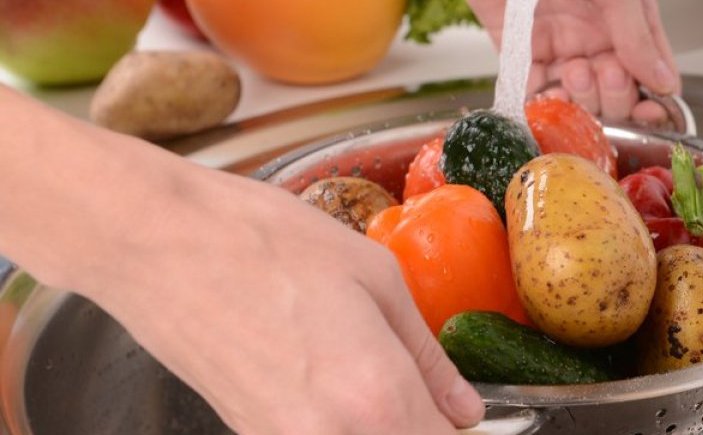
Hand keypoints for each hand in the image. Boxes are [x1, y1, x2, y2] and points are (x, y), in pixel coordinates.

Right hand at [0, 88, 483, 433]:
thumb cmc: (264, 242)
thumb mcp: (374, 277)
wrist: (158, 244)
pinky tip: (342, 387)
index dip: (461, 433)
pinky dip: (347, 426)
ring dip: (388, 429)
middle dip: (424, 431)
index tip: (461, 416)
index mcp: (376, 396)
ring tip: (386, 387)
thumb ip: (426, 355)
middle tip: (433, 403)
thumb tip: (462, 409)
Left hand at [469, 0, 680, 123]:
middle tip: (606, 74)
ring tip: (574, 72)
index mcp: (625, 19)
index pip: (649, 71)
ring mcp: (558, 48)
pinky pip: (535, 91)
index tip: (650, 114)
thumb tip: (664, 82)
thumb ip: (637, 35)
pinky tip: (549, 97)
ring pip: (578, 97)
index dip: (652, 98)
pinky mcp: (521, 55)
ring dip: (580, 97)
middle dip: (614, 94)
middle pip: (615, 92)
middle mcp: (594, 37)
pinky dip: (543, 103)